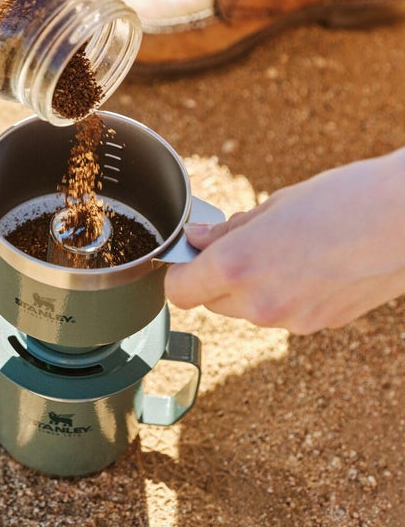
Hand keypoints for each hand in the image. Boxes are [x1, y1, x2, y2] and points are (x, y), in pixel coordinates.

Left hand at [164, 149, 404, 333]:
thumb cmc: (346, 200)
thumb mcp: (275, 205)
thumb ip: (229, 230)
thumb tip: (198, 239)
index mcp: (238, 266)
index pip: (180, 291)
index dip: (181, 272)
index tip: (189, 256)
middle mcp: (259, 303)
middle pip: (212, 303)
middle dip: (217, 279)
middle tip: (243, 244)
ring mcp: (292, 321)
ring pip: (248, 312)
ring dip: (252, 288)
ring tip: (287, 250)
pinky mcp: (321, 326)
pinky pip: (285, 314)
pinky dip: (286, 295)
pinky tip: (312, 265)